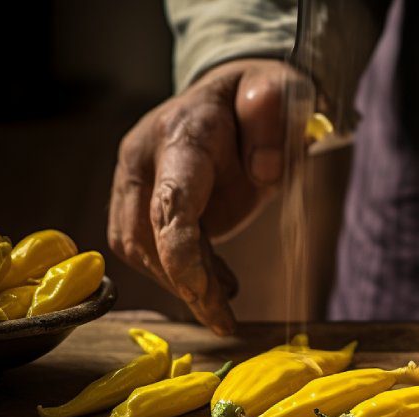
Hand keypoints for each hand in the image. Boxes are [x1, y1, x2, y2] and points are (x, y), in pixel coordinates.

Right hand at [108, 59, 302, 334]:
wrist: (234, 95)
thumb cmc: (263, 100)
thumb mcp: (283, 96)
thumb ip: (275, 125)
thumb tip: (266, 171)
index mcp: (181, 134)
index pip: (170, 201)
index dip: (180, 253)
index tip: (203, 294)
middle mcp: (143, 159)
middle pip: (144, 235)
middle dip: (183, 282)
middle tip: (224, 319)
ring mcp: (135, 181)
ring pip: (139, 249)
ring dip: (180, 284)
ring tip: (224, 304)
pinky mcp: (138, 203)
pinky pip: (147, 251)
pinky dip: (179, 277)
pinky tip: (215, 288)